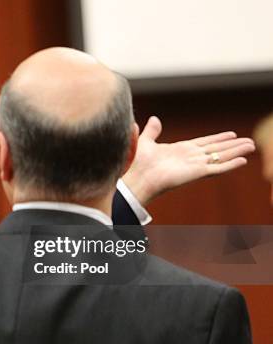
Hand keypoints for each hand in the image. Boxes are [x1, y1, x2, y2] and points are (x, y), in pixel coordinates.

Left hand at [122, 116, 254, 205]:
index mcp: (180, 150)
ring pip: (221, 157)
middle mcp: (190, 158)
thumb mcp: (146, 142)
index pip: (204, 143)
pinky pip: (218, 168)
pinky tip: (243, 161)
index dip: (218, 139)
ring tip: (251, 146)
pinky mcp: (197, 173)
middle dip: (233, 145)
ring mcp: (195, 165)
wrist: (138, 178)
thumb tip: (154, 119)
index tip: (231, 135)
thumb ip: (152, 131)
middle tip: (249, 141)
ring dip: (236, 152)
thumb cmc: (138, 164)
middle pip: (217, 149)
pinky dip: (230, 164)